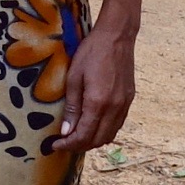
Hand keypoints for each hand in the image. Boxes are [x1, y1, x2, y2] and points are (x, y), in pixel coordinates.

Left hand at [50, 16, 136, 154]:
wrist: (117, 38)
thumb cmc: (91, 53)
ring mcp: (124, 106)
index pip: (84, 135)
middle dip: (79, 146)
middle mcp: (115, 109)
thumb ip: (72, 106)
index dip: (69, 145)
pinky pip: (117, 125)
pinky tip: (92, 125)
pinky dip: (104, 131)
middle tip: (64, 142)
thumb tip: (66, 131)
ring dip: (93, 141)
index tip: (55, 146)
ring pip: (110, 136)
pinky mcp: (129, 101)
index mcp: (98, 103)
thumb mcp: (74, 77)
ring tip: (76, 136)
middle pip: (98, 140)